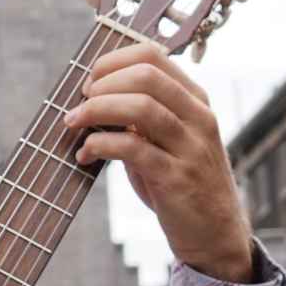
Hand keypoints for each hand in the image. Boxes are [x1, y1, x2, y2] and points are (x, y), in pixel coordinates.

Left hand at [64, 42, 253, 282]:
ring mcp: (189, 146)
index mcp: (194, 99)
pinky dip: (99, 145)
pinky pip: (132, 147)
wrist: (213, 231)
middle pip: (145, 76)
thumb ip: (138, 118)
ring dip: (95, 111)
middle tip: (78, 107)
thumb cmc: (179, 183)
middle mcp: (197, 116)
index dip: (112, 63)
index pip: (153, 55)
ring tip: (72, 124)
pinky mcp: (175, 177)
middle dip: (101, 86)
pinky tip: (84, 155)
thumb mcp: (164, 141)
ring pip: (140, 107)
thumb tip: (90, 98)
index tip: (89, 84)